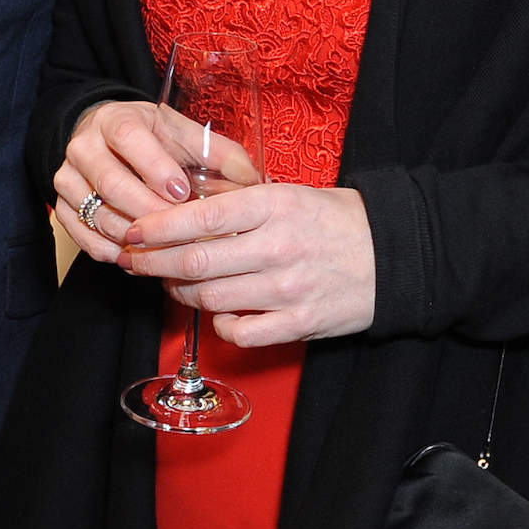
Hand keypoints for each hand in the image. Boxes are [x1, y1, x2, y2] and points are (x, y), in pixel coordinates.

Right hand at [50, 99, 262, 266]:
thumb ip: (218, 152)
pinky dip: (106, 249)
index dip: (155, 167)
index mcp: (117, 120)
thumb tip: (254, 178)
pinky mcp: (60, 204)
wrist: (104, 138)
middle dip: (146, 210)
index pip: (129, 139)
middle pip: (110, 181)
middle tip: (176, 231)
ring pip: (94, 211)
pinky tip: (134, 257)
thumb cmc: (152, 139)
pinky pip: (79, 233)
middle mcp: (85, 146)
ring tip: (161, 250)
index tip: (182, 192)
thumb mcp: (182, 134)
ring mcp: (67, 176)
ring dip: (129, 234)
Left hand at [117, 183, 376, 346]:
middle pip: (194, 262)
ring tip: (175, 283)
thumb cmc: (336, 221)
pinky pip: (240, 333)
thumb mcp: (289, 196)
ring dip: (182, 293)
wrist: (396, 253)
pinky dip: (221, 325)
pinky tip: (221, 312)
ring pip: (211, 298)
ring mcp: (288, 289)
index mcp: (273, 206)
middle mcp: (277, 247)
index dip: (157, 228)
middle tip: (134, 262)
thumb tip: (182, 212)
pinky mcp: (299, 323)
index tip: (133, 232)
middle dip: (153, 264)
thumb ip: (239, 204)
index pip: (199, 217)